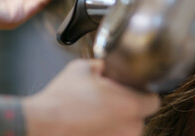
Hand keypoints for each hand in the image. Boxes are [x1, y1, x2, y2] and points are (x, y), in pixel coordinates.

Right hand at [23, 59, 159, 135]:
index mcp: (131, 106)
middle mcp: (130, 129)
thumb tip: (109, 65)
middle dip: (129, 108)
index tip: (134, 90)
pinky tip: (92, 124)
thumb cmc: (61, 99)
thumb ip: (104, 65)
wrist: (39, 125)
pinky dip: (107, 131)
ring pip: (127, 130)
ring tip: (98, 114)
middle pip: (141, 117)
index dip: (144, 93)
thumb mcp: (83, 68)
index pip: (154, 100)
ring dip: (118, 122)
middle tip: (111, 101)